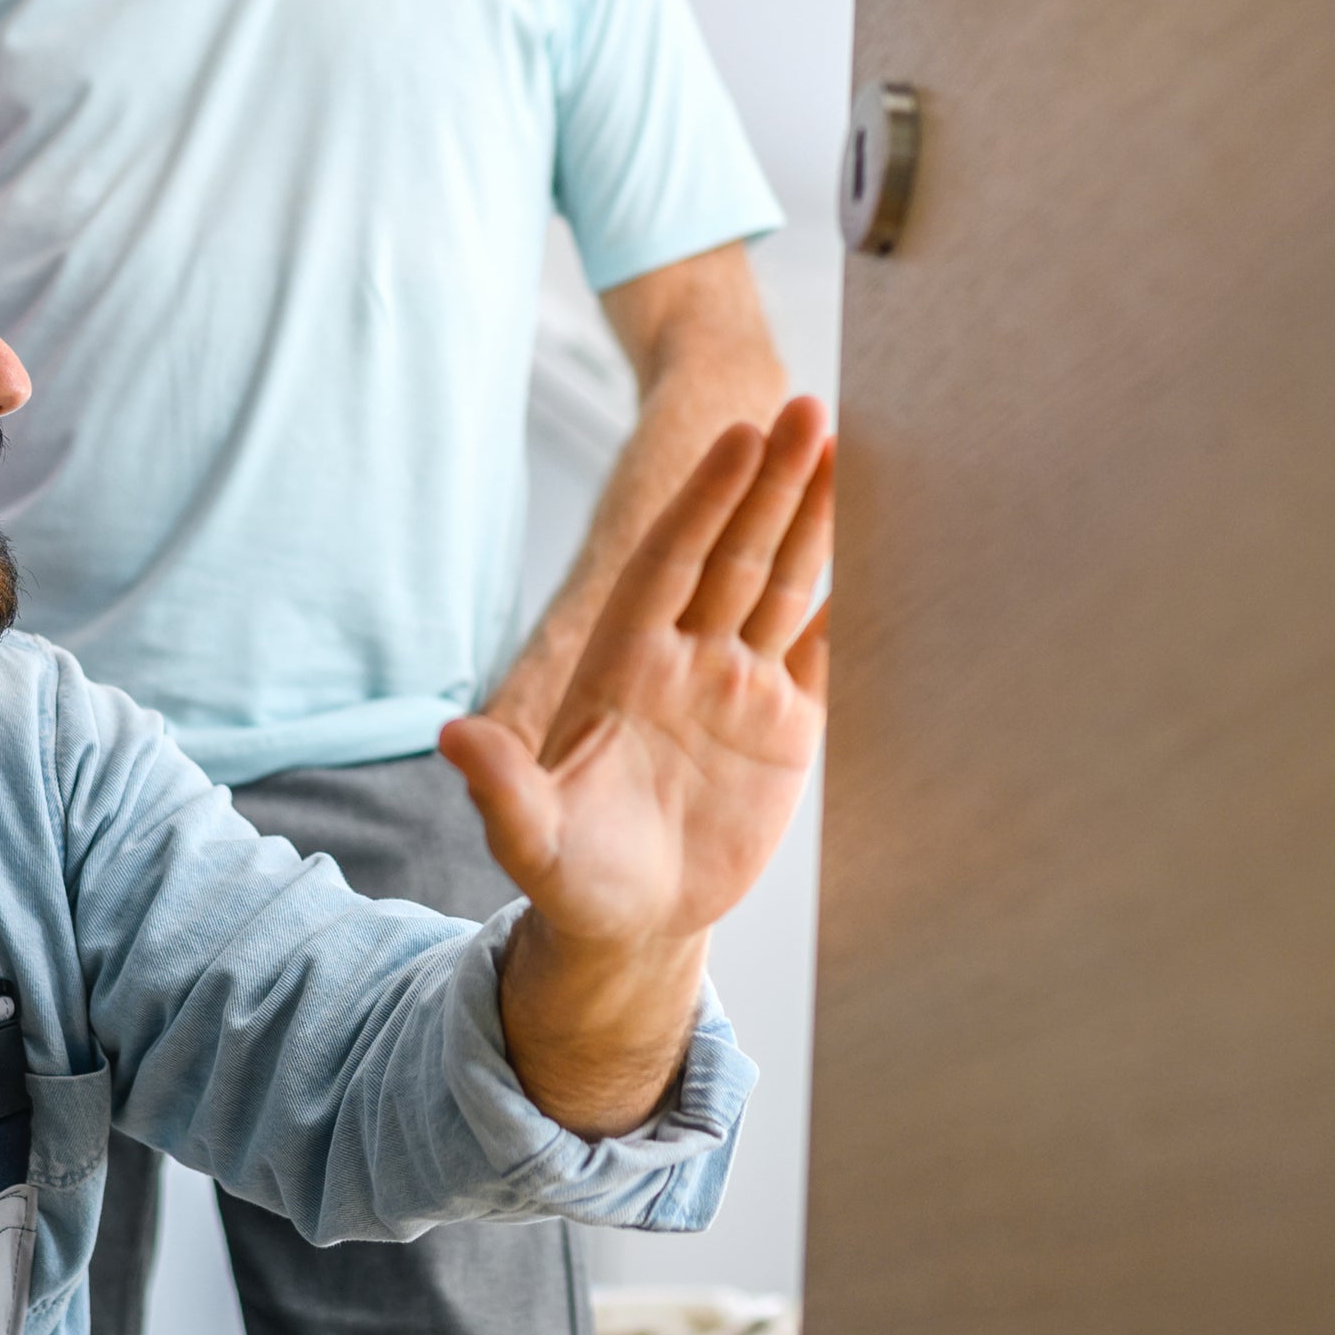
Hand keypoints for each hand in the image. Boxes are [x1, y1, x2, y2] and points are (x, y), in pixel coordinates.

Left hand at [444, 398, 833, 1132]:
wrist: (633, 927)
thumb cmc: (573, 880)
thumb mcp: (532, 841)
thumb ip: (503, 789)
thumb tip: (452, 736)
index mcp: (625, 667)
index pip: (671, 563)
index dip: (704, 502)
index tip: (736, 437)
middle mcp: (685, 660)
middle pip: (736, 553)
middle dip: (770, 482)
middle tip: (805, 406)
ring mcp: (738, 688)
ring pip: (784, 584)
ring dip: (813, 517)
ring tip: (845, 443)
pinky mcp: (785, 728)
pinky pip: (826, 650)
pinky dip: (854, 601)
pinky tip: (882, 544)